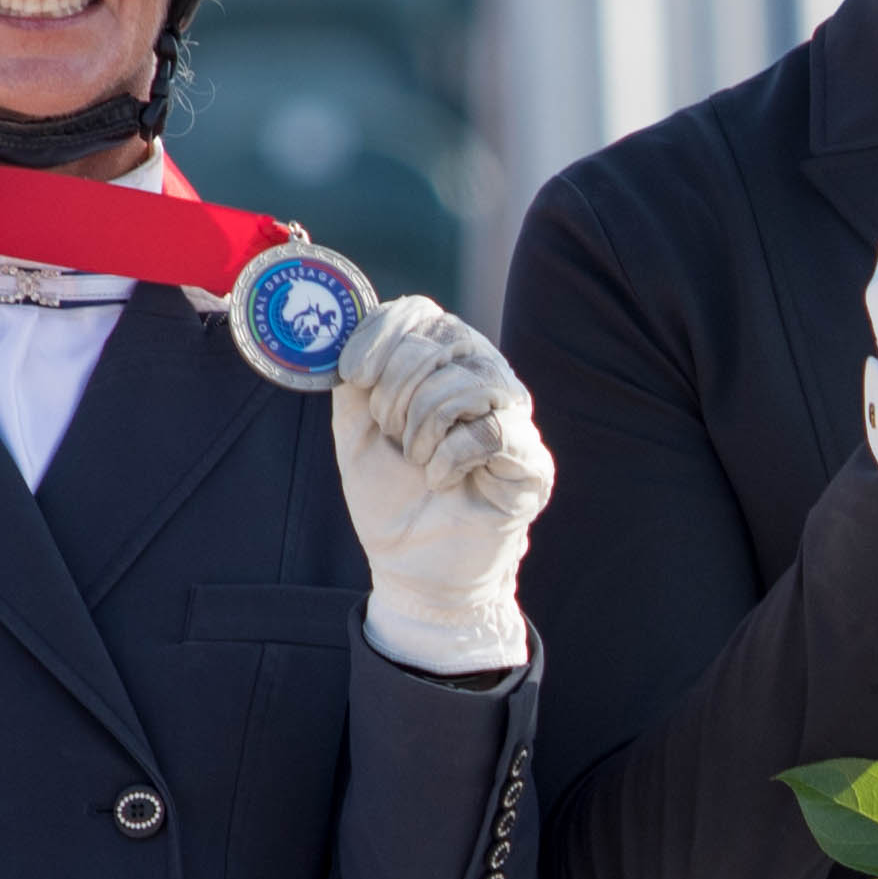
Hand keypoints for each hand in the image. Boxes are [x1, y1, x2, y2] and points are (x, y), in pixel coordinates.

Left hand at [335, 295, 549, 674]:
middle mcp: (484, 378)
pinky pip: (493, 431)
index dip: (383, 333)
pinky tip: (441, 478)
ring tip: (417, 461)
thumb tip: (346, 335)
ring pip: (471, 381)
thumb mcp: (355, 431)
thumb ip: (353, 381)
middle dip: (398, 389)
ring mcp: (513, 416)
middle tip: (391, 433)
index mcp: (442, 364)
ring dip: (424, 425)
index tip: (354, 374)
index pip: (422, 312)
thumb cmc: (389, 497)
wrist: (413, 566)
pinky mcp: (531, 460)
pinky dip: (452, 455)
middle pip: (443, 341)